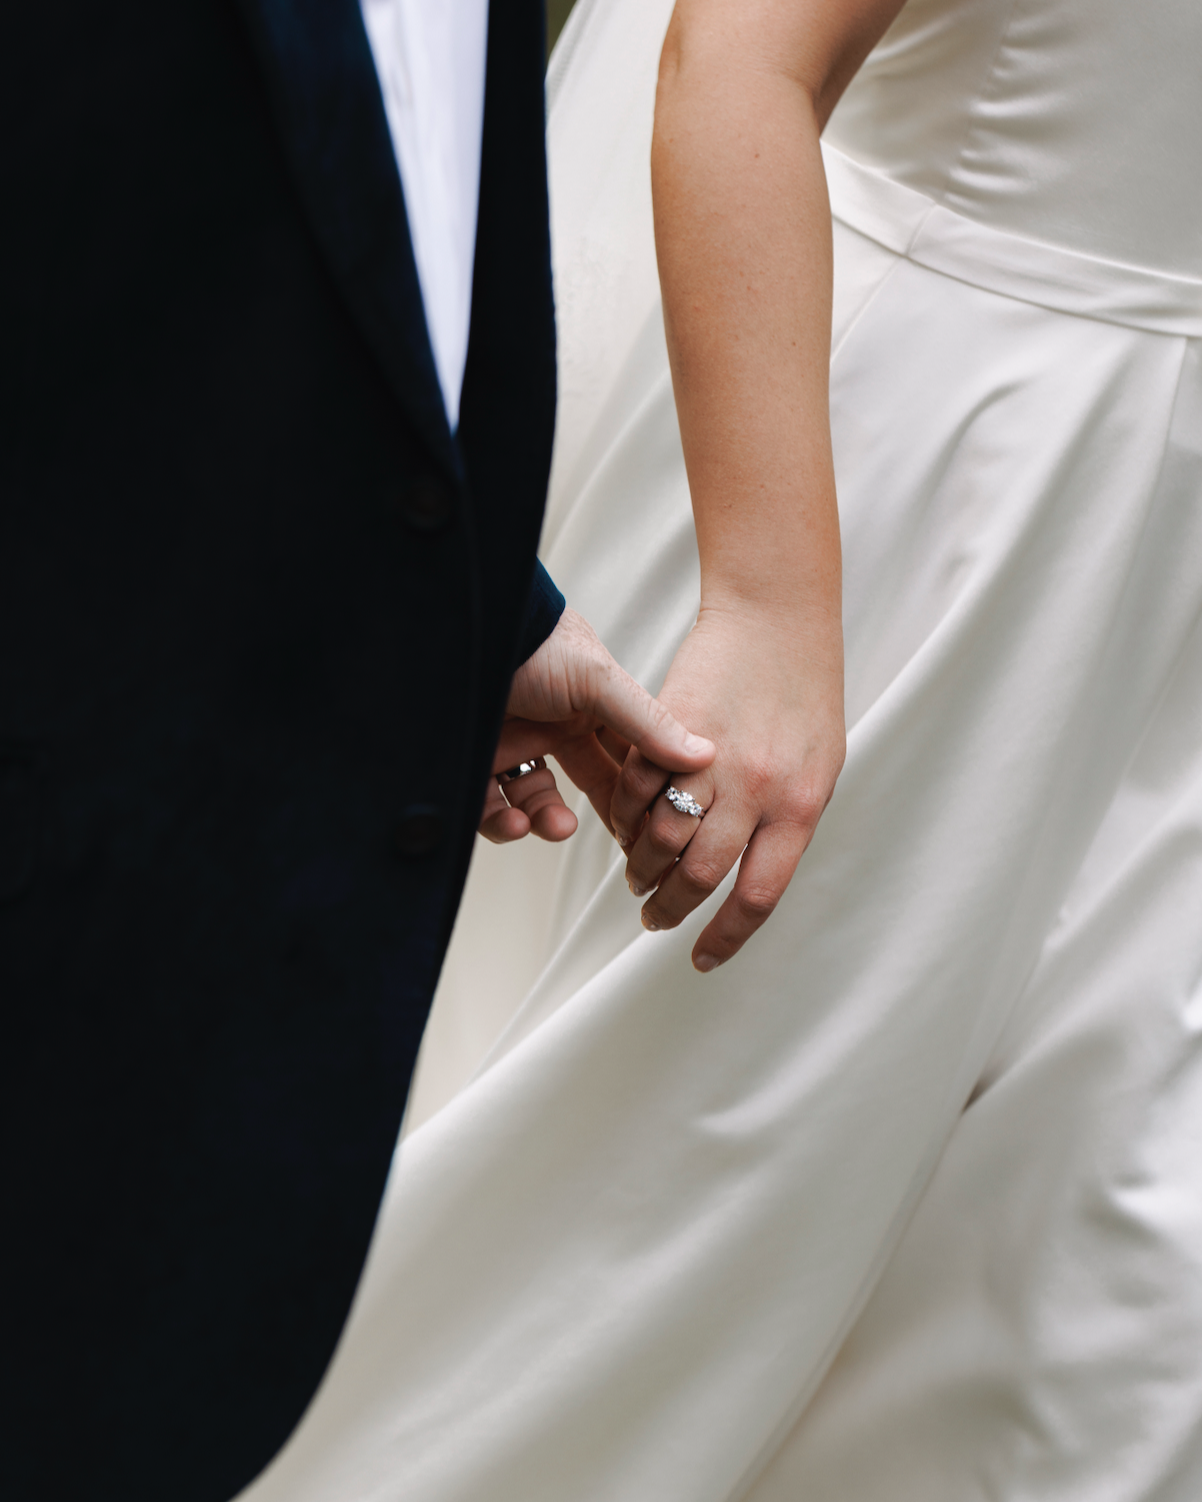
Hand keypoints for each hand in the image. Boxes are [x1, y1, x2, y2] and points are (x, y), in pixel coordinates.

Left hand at [479, 608, 715, 843]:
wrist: (461, 633)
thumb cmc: (533, 643)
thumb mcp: (599, 681)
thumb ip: (650, 723)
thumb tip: (706, 756)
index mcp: (591, 706)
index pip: (627, 759)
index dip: (642, 794)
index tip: (653, 828)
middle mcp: (555, 726)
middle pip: (587, 786)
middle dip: (600, 816)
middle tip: (614, 841)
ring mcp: (516, 745)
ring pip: (537, 802)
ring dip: (545, 821)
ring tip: (549, 826)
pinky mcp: (476, 762)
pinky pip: (492, 808)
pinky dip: (503, 822)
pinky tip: (514, 822)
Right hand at [610, 601, 844, 969]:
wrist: (778, 618)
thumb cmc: (806, 693)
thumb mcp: (820, 766)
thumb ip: (789, 821)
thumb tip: (757, 872)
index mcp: (799, 807)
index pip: (758, 897)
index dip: (725, 938)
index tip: (702, 958)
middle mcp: (757, 790)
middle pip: (699, 877)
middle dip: (671, 910)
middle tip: (655, 921)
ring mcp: (711, 759)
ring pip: (661, 839)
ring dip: (642, 870)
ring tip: (638, 879)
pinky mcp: (672, 729)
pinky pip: (637, 792)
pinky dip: (626, 820)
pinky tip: (628, 830)